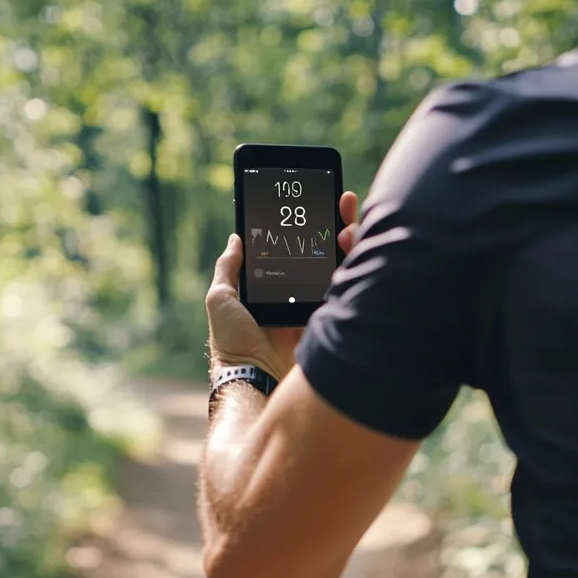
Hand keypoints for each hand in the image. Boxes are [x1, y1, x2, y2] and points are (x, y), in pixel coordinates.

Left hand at [207, 191, 359, 380]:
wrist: (253, 376)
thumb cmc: (232, 342)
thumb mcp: (220, 297)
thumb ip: (229, 268)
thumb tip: (235, 238)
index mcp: (280, 286)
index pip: (301, 247)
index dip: (311, 224)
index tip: (319, 200)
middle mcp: (303, 293)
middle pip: (328, 252)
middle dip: (340, 223)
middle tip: (343, 203)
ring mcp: (322, 307)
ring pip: (346, 266)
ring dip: (351, 239)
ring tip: (347, 225)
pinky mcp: (334, 321)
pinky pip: (352, 291)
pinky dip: (357, 266)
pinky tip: (353, 246)